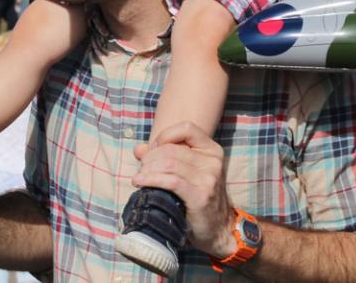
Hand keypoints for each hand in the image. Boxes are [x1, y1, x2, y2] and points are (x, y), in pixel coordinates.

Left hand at [131, 122, 237, 258]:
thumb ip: (164, 157)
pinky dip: (151, 180)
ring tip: (139, 177)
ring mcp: (208, 178)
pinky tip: (140, 182)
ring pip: (169, 164)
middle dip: (150, 157)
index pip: (187, 128)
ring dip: (147, 169)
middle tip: (141, 168)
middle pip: (172, 149)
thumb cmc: (198, 197)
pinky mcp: (200, 195)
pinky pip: (170, 181)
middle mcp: (212, 161)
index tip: (154, 150)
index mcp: (212, 150)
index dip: (165, 136)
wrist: (217, 227)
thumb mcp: (186, 172)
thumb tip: (139, 149)